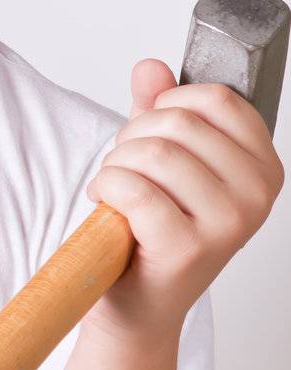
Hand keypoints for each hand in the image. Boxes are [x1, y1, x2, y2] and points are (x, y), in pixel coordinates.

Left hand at [82, 58, 284, 341]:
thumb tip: (151, 67)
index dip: (170, 104)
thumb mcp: (162, 159)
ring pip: (154, 153)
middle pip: (179, 123)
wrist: (138, 302)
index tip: (154, 129)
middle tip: (126, 167)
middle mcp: (256, 196)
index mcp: (263, 167)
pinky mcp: (189, 248)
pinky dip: (106, 189)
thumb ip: (160, 109)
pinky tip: (107, 205)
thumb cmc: (154, 228)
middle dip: (133, 137)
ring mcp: (228, 224)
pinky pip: (134, 188)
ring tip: (116, 189)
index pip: (218, 99)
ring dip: (116, 166)